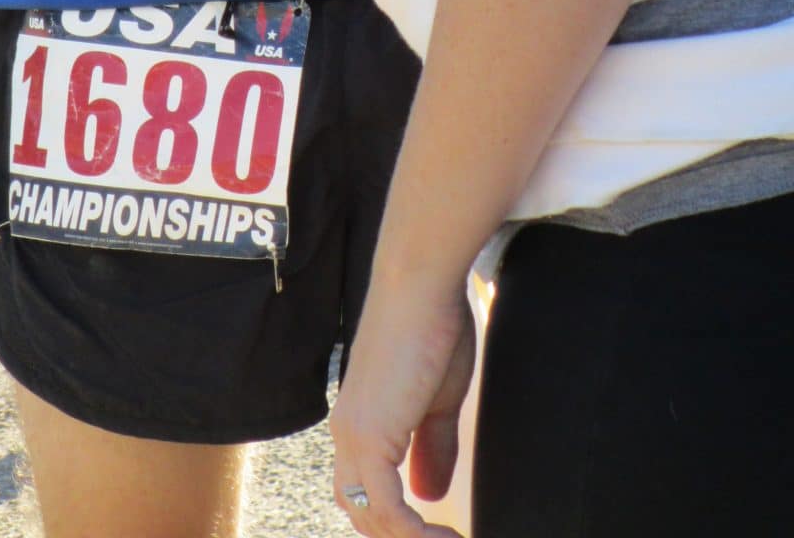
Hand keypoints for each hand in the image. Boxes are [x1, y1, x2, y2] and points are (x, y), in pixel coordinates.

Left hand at [330, 275, 475, 536]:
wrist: (420, 282)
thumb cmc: (434, 324)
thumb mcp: (439, 398)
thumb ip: (431, 446)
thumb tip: (429, 495)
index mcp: (360, 422)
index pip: (363, 491)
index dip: (393, 519)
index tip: (434, 530)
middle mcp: (347, 435)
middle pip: (359, 511)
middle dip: (397, 534)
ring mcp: (355, 437)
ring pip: (370, 517)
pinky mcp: (371, 437)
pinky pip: (386, 509)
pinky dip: (413, 534)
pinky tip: (446, 537)